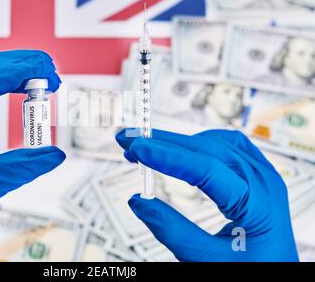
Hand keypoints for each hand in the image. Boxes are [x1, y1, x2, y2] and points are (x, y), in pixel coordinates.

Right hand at [116, 128, 298, 261]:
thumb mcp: (209, 260)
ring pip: (215, 142)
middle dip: (163, 141)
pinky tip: (182, 147)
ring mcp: (262, 175)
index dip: (166, 155)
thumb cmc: (252, 270)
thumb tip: (139, 202)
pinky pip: (227, 146)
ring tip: (148, 146)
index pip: (205, 168)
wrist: (278, 274)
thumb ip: (173, 231)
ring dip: (178, 141)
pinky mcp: (256, 175)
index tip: (136, 148)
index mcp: (258, 204)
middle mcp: (263, 182)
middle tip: (129, 139)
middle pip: (206, 148)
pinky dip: (199, 143)